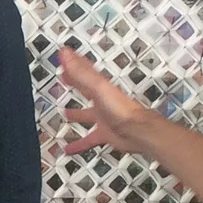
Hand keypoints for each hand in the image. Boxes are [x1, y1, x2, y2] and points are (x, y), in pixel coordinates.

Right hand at [56, 44, 202, 202]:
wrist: (139, 132)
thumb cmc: (119, 109)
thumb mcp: (98, 87)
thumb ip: (81, 72)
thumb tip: (65, 52)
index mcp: (100, 88)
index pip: (84, 72)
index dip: (74, 63)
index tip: (64, 55)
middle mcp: (102, 101)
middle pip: (86, 90)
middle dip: (75, 84)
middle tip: (64, 79)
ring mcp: (104, 118)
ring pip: (87, 115)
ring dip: (76, 115)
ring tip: (65, 115)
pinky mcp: (106, 134)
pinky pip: (89, 139)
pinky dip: (79, 144)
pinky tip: (69, 149)